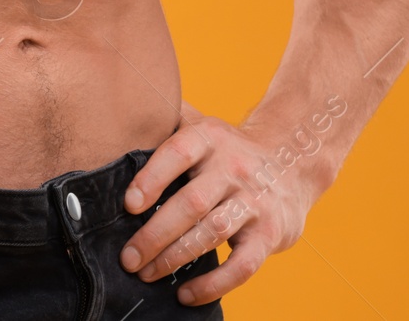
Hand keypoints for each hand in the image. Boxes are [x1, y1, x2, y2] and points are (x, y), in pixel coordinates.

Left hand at [118, 104, 320, 305]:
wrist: (294, 160)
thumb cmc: (228, 149)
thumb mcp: (202, 124)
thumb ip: (165, 120)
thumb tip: (114, 114)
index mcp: (210, 138)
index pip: (178, 153)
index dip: (152, 179)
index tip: (128, 206)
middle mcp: (234, 167)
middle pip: (191, 203)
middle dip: (154, 234)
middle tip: (127, 258)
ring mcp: (255, 201)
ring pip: (212, 233)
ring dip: (175, 257)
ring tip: (145, 273)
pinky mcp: (272, 233)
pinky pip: (242, 265)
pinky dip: (213, 284)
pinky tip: (185, 294)